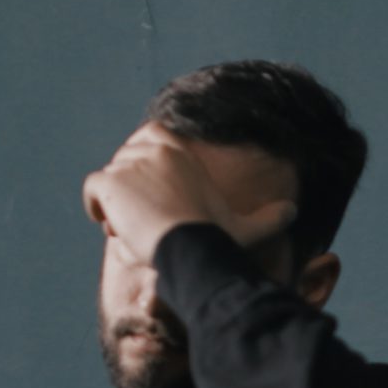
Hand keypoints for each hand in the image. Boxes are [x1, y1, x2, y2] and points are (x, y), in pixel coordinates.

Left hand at [81, 123, 296, 263]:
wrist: (190, 246)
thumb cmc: (217, 238)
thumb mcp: (246, 226)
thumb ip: (269, 217)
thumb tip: (295, 212)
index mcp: (180, 150)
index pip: (149, 141)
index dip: (146, 169)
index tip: (153, 197)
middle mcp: (153, 148)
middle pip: (126, 164)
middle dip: (131, 191)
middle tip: (146, 222)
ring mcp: (129, 162)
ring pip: (111, 180)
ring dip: (116, 205)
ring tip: (133, 230)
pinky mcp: (109, 180)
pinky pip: (92, 190)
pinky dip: (96, 208)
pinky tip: (112, 226)